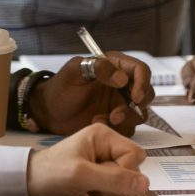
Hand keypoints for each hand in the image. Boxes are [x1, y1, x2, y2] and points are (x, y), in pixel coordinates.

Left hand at [26, 123, 148, 195]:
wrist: (27, 187)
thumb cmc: (50, 174)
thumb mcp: (82, 175)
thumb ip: (114, 180)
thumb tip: (145, 184)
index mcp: (104, 135)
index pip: (135, 154)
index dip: (125, 171)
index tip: (103, 178)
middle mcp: (106, 145)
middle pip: (132, 167)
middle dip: (117, 183)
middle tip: (94, 184)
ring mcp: (103, 160)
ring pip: (125, 179)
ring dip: (110, 191)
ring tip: (88, 188)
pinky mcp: (98, 175)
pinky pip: (115, 187)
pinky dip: (105, 194)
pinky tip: (89, 192)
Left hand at [30, 54, 154, 135]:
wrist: (48, 112)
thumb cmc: (60, 87)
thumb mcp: (74, 71)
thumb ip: (98, 68)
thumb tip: (122, 78)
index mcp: (115, 66)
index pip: (140, 70)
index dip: (143, 83)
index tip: (135, 97)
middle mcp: (122, 85)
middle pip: (146, 94)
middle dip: (136, 106)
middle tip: (116, 115)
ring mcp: (119, 104)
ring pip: (139, 113)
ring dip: (125, 119)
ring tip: (102, 119)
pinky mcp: (115, 121)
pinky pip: (128, 127)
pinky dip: (117, 129)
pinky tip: (97, 123)